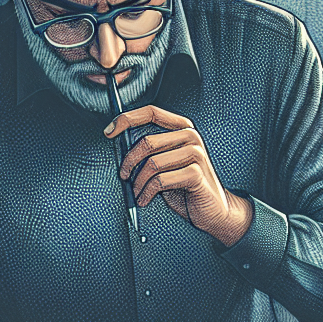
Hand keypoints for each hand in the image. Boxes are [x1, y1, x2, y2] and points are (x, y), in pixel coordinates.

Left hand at [105, 105, 253, 246]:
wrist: (213, 209)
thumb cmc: (186, 187)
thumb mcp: (167, 163)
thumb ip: (151, 150)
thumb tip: (120, 144)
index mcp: (182, 128)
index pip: (151, 112)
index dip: (127, 118)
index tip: (109, 132)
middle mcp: (191, 137)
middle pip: (147, 142)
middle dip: (129, 162)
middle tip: (124, 175)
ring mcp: (196, 154)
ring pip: (152, 164)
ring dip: (138, 182)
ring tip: (137, 192)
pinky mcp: (196, 174)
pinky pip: (160, 181)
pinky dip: (147, 193)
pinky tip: (145, 199)